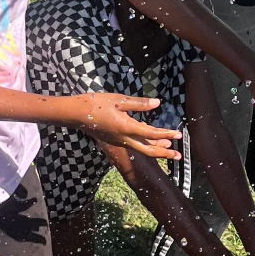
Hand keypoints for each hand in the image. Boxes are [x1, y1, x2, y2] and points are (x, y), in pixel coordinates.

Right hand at [62, 93, 182, 159]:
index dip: (166, 134)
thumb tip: (158, 103)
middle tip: (179, 156)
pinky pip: (133, 144)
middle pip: (148, 150)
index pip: (151, 134)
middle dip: (165, 153)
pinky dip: (145, 145)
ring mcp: (118, 141)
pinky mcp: (114, 140)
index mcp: (126, 127)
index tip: (178, 134)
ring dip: (156, 149)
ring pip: (141, 148)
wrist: (75, 114)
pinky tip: (151, 140)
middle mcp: (123, 138)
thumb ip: (139, 103)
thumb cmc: (96, 103)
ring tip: (170, 150)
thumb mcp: (118, 99)